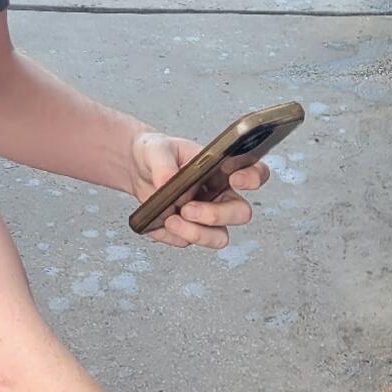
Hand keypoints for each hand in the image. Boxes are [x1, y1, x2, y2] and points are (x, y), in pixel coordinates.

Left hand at [129, 131, 269, 249]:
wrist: (136, 169)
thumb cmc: (157, 154)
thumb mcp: (157, 149)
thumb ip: (163, 163)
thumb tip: (168, 182)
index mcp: (223, 171)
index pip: (255, 173)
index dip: (253, 178)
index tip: (236, 179)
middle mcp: (221, 197)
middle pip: (241, 214)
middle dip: (215, 214)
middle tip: (188, 208)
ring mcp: (208, 219)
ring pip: (219, 237)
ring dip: (196, 233)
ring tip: (171, 220)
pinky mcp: (190, 233)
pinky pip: (186, 243)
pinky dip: (169, 236)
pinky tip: (158, 223)